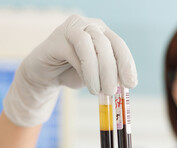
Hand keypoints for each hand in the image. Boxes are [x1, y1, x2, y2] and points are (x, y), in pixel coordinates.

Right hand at [3, 14, 137, 126]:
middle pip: (106, 44)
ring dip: (97, 71)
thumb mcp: (96, 76)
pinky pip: (74, 51)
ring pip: (91, 45)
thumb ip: (110, 76)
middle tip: (111, 91)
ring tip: (97, 91)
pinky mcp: (57, 37)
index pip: (119, 45)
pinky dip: (83, 70)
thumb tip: (125, 84)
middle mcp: (89, 26)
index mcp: (102, 33)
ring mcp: (72, 29)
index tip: (131, 83)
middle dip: (111, 71)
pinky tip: (85, 83)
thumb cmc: (72, 74)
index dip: (126, 64)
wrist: (45, 77)